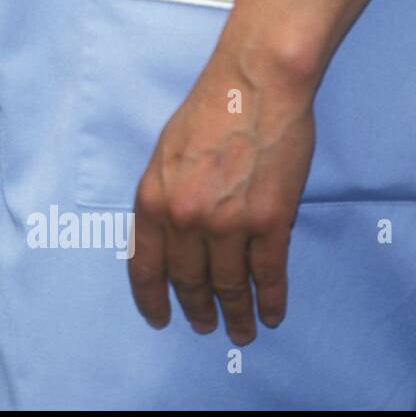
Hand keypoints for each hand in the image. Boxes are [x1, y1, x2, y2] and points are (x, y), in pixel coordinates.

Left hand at [128, 39, 316, 345]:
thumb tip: (167, 237)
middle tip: (204, 326)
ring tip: (240, 330)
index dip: (151, 299)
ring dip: (235, 314)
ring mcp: (227, 223)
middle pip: (187, 281)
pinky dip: (270, 299)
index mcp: (152, 200)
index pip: (144, 267)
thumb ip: (163, 198)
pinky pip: (268, 274)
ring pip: (228, 285)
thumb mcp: (163, 156)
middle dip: (196, 310)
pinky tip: (271, 314)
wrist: (254, 86)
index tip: (159, 319)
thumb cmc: (208, 111)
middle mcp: (184, 218)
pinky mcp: (269, 221)